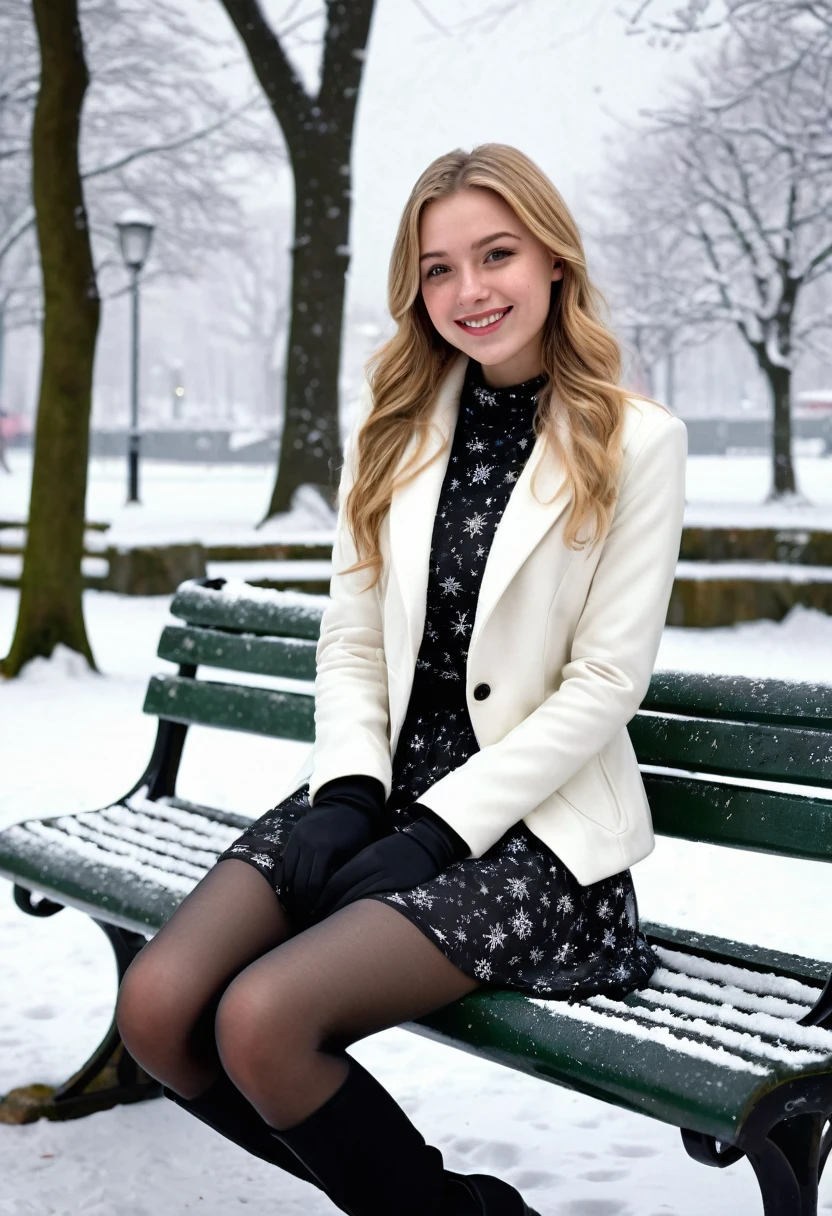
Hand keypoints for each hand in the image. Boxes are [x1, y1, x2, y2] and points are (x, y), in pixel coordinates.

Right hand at [276, 775, 384, 924]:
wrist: (346, 801)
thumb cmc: (358, 829)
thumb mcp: (358, 850)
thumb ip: (346, 873)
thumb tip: (338, 901)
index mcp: (326, 847)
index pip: (315, 884)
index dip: (315, 903)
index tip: (317, 916)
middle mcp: (308, 842)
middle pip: (299, 882)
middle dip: (302, 903)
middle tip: (306, 917)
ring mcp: (298, 838)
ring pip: (289, 874)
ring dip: (291, 893)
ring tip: (297, 909)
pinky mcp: (292, 836)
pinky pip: (285, 863)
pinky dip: (284, 879)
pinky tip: (288, 893)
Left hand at [310, 806, 469, 919]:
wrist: (429, 843)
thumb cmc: (399, 850)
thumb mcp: (376, 854)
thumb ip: (358, 869)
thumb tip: (336, 891)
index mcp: (366, 856)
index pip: (336, 880)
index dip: (322, 897)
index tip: (313, 909)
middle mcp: (374, 866)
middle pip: (343, 891)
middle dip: (327, 907)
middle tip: (316, 921)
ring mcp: (388, 876)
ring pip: (357, 898)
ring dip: (341, 913)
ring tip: (330, 926)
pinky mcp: (400, 885)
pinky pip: (374, 902)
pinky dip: (361, 913)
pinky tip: (354, 923)